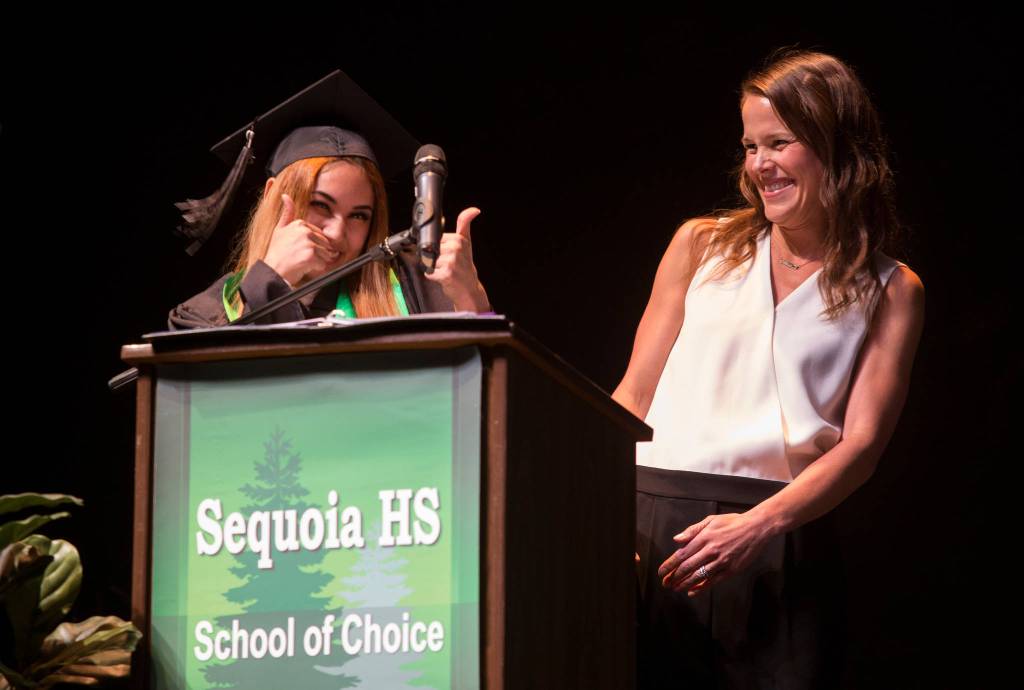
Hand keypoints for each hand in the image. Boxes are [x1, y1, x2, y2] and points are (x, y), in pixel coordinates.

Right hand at [262, 194, 339, 286]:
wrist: (272, 270)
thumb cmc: (277, 252)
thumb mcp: (280, 229)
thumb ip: (287, 213)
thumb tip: (285, 195)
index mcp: (300, 224)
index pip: (319, 236)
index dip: (312, 246)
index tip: (299, 250)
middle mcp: (305, 231)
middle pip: (324, 245)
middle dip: (316, 254)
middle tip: (300, 257)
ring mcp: (309, 243)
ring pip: (325, 254)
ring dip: (316, 261)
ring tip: (301, 261)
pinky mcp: (311, 255)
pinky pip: (323, 264)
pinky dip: (315, 268)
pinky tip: (303, 266)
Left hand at [425, 207, 490, 311]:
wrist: (469, 289)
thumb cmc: (466, 267)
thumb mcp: (466, 243)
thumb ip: (464, 224)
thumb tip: (473, 210)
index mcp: (459, 239)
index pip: (435, 239)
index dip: (438, 248)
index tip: (449, 254)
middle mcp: (456, 249)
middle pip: (430, 249)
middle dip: (435, 258)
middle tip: (448, 264)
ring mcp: (451, 261)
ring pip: (428, 260)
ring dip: (434, 268)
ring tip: (446, 271)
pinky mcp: (446, 274)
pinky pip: (429, 272)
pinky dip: (433, 277)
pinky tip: (444, 278)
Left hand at [656, 512, 771, 596]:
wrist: (756, 528)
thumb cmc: (732, 522)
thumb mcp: (711, 520)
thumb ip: (692, 530)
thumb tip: (676, 540)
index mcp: (704, 538)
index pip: (681, 554)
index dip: (670, 565)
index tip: (661, 572)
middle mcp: (710, 550)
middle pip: (687, 567)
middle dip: (674, 577)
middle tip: (665, 584)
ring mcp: (721, 561)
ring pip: (698, 576)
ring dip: (684, 584)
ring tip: (675, 588)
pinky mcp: (731, 570)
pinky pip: (713, 581)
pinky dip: (701, 588)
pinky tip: (692, 592)